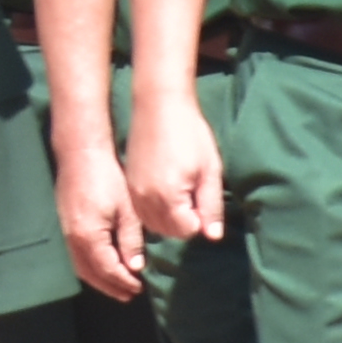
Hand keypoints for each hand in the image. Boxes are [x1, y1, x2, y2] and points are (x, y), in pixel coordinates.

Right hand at [57, 145, 143, 300]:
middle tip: (129, 294)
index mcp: (89, 236)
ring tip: (118, 287)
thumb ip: (130, 240)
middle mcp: (73, 239)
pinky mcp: (64, 226)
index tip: (139, 288)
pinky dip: (89, 268)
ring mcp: (65, 233)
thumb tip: (135, 266)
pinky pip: (75, 256)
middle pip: (91, 273)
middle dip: (111, 286)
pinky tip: (101, 268)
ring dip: (99, 280)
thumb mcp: (127, 210)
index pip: (107, 269)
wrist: (81, 156)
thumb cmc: (108, 179)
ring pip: (80, 267)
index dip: (123, 281)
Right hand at [128, 92, 229, 246]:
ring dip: (170, 219)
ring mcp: (133, 193)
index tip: (203, 197)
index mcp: (168, 197)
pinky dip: (155, 211)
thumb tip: (213, 235)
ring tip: (183, 192)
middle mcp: (145, 200)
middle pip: (169, 231)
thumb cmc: (190, 135)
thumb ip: (210, 205)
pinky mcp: (128, 185)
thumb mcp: (210, 170)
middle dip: (185, 221)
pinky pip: (141, 212)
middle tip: (195, 194)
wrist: (158, 107)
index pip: (187, 230)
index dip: (200, 219)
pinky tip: (166, 192)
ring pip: (153, 224)